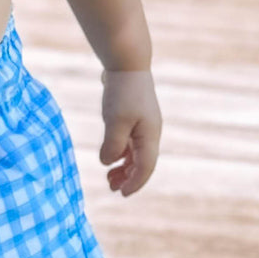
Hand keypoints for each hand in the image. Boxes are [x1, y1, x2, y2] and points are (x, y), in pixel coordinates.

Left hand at [99, 67, 160, 195]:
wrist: (126, 63)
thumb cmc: (122, 92)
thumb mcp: (115, 121)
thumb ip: (113, 145)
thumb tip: (108, 163)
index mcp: (150, 135)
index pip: (146, 167)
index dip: (135, 183)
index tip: (121, 194)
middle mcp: (150, 132)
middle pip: (142, 163)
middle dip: (129, 178)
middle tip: (111, 189)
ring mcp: (143, 124)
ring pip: (136, 153)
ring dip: (124, 167)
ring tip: (109, 178)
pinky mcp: (134, 116)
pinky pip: (130, 142)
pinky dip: (121, 153)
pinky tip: (110, 158)